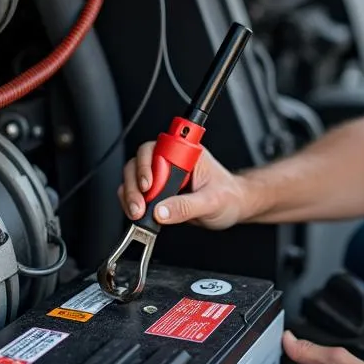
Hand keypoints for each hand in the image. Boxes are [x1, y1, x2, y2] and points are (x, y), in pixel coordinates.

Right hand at [118, 143, 248, 230]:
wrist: (233, 207)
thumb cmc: (229, 196)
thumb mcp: (212, 201)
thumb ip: (187, 207)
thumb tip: (161, 211)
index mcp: (188, 153)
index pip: (160, 148)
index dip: (148, 164)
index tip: (148, 184)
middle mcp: (172, 160)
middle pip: (140, 160)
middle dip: (135, 183)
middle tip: (141, 204)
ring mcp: (163, 175)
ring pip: (133, 176)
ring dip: (130, 194)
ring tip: (138, 212)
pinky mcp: (158, 191)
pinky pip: (136, 192)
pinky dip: (131, 203)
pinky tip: (137, 214)